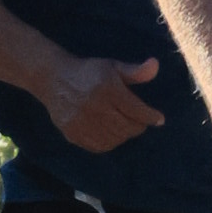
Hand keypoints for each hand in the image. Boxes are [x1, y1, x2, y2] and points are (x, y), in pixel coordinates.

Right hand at [45, 52, 162, 150]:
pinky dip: (109, 142)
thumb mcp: (113, 66)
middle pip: (127, 127)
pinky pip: (98, 146)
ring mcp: (82, 122)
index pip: (137, 110)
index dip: (151, 117)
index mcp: (107, 88)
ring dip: (124, 135)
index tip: (159, 119)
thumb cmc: (88, 72)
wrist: (52, 78)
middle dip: (138, 126)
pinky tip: (111, 134)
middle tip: (139, 122)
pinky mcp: (72, 133)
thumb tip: (156, 66)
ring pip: (114, 139)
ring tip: (125, 127)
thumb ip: (135, 71)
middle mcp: (94, 106)